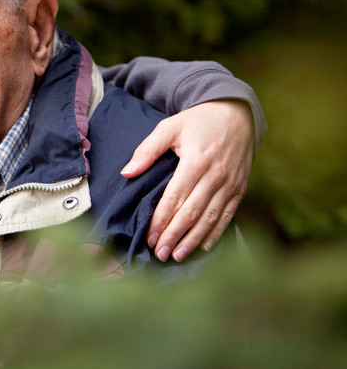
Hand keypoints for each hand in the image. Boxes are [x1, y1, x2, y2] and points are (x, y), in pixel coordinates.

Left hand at [121, 100, 253, 261]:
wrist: (237, 113)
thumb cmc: (197, 121)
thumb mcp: (169, 127)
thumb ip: (147, 150)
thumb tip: (127, 172)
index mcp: (196, 160)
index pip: (175, 197)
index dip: (162, 220)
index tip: (150, 238)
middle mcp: (216, 175)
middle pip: (193, 212)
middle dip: (175, 236)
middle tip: (160, 254)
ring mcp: (231, 183)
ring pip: (211, 218)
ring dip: (194, 239)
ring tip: (178, 256)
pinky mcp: (240, 188)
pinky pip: (228, 215)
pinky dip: (216, 233)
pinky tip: (202, 246)